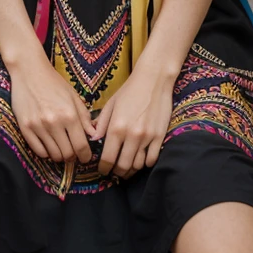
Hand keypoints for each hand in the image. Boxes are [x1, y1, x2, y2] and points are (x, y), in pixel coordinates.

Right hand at [8, 53, 96, 163]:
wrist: (29, 72)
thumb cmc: (54, 83)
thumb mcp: (74, 97)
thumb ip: (85, 118)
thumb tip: (93, 136)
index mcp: (70, 115)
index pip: (81, 147)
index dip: (86, 156)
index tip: (85, 158)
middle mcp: (54, 123)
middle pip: (68, 154)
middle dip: (73, 157)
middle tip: (73, 153)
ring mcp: (38, 126)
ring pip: (53, 155)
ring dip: (60, 156)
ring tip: (61, 149)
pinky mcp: (25, 127)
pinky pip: (38, 150)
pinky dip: (45, 152)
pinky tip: (48, 146)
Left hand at [91, 62, 176, 177]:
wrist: (153, 80)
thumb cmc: (129, 91)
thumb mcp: (110, 105)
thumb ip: (101, 124)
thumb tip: (93, 140)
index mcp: (116, 128)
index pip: (108, 158)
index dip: (104, 169)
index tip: (102, 171)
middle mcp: (131, 136)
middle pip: (123, 166)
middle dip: (116, 172)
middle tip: (114, 172)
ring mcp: (147, 137)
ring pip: (138, 165)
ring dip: (131, 170)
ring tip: (126, 168)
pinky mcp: (160, 137)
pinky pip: (152, 159)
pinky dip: (145, 163)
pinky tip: (141, 160)